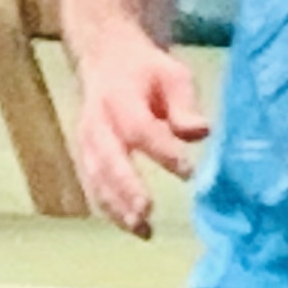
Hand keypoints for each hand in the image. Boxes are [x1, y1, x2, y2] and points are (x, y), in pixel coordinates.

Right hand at [76, 37, 208, 236]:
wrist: (104, 57)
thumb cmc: (146, 70)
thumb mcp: (172, 75)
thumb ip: (184, 105)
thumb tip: (201, 132)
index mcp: (120, 97)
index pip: (139, 128)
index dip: (162, 151)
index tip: (188, 172)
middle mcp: (97, 122)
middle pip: (108, 158)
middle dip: (126, 187)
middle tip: (146, 212)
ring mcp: (87, 141)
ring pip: (96, 177)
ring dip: (116, 206)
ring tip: (142, 230)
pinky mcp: (86, 155)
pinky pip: (94, 185)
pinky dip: (110, 208)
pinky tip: (132, 227)